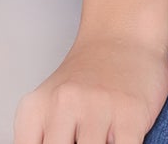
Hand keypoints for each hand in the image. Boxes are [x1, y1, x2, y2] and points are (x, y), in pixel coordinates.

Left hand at [13, 30, 167, 143]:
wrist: (121, 34)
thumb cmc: (87, 75)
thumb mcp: (49, 103)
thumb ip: (41, 135)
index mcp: (36, 108)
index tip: (59, 141)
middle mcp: (63, 104)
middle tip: (80, 140)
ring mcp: (97, 109)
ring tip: (101, 138)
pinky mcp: (130, 115)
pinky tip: (119, 139)